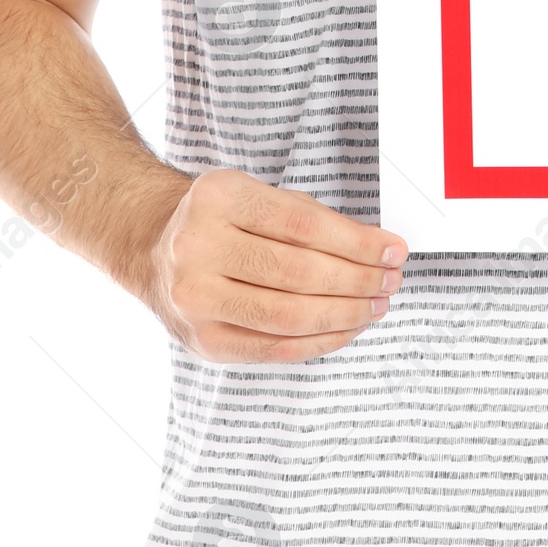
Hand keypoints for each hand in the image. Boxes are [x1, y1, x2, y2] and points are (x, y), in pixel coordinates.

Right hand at [142, 169, 408, 363]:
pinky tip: (346, 330)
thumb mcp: (258, 197)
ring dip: (344, 314)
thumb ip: (312, 219)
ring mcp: (195, 298)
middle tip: (390, 281)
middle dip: (357, 280)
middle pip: (298, 272)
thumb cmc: (221, 221)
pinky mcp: (203, 341)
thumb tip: (379, 250)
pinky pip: (274, 349)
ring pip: (288, 316)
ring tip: (374, 306)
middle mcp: (198, 246)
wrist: (154, 249)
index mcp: (218, 197)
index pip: (303, 225)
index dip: (357, 242)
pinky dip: (319, 342)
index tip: (393, 250)